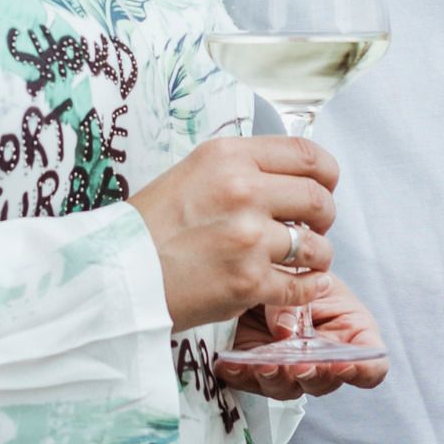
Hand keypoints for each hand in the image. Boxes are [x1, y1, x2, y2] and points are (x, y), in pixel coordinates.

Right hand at [127, 136, 337, 332]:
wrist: (116, 273)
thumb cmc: (150, 225)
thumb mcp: (193, 172)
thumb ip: (241, 168)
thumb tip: (289, 176)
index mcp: (229, 157)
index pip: (306, 154)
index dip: (326, 173)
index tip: (325, 186)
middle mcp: (243, 191)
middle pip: (318, 198)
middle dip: (324, 216)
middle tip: (312, 227)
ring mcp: (248, 238)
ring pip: (317, 246)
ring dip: (317, 256)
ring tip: (301, 260)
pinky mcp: (248, 282)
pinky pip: (302, 286)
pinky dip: (308, 288)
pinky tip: (300, 285)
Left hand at [220, 276, 389, 398]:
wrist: (261, 265)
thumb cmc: (297, 269)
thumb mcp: (303, 273)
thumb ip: (296, 299)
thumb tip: (283, 331)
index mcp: (350, 334)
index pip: (371, 366)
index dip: (362, 370)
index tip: (342, 364)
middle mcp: (322, 358)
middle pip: (326, 382)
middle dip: (312, 377)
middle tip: (300, 366)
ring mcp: (290, 368)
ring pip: (288, 388)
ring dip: (277, 379)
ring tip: (264, 365)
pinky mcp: (257, 368)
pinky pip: (250, 381)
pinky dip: (241, 374)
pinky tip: (231, 365)